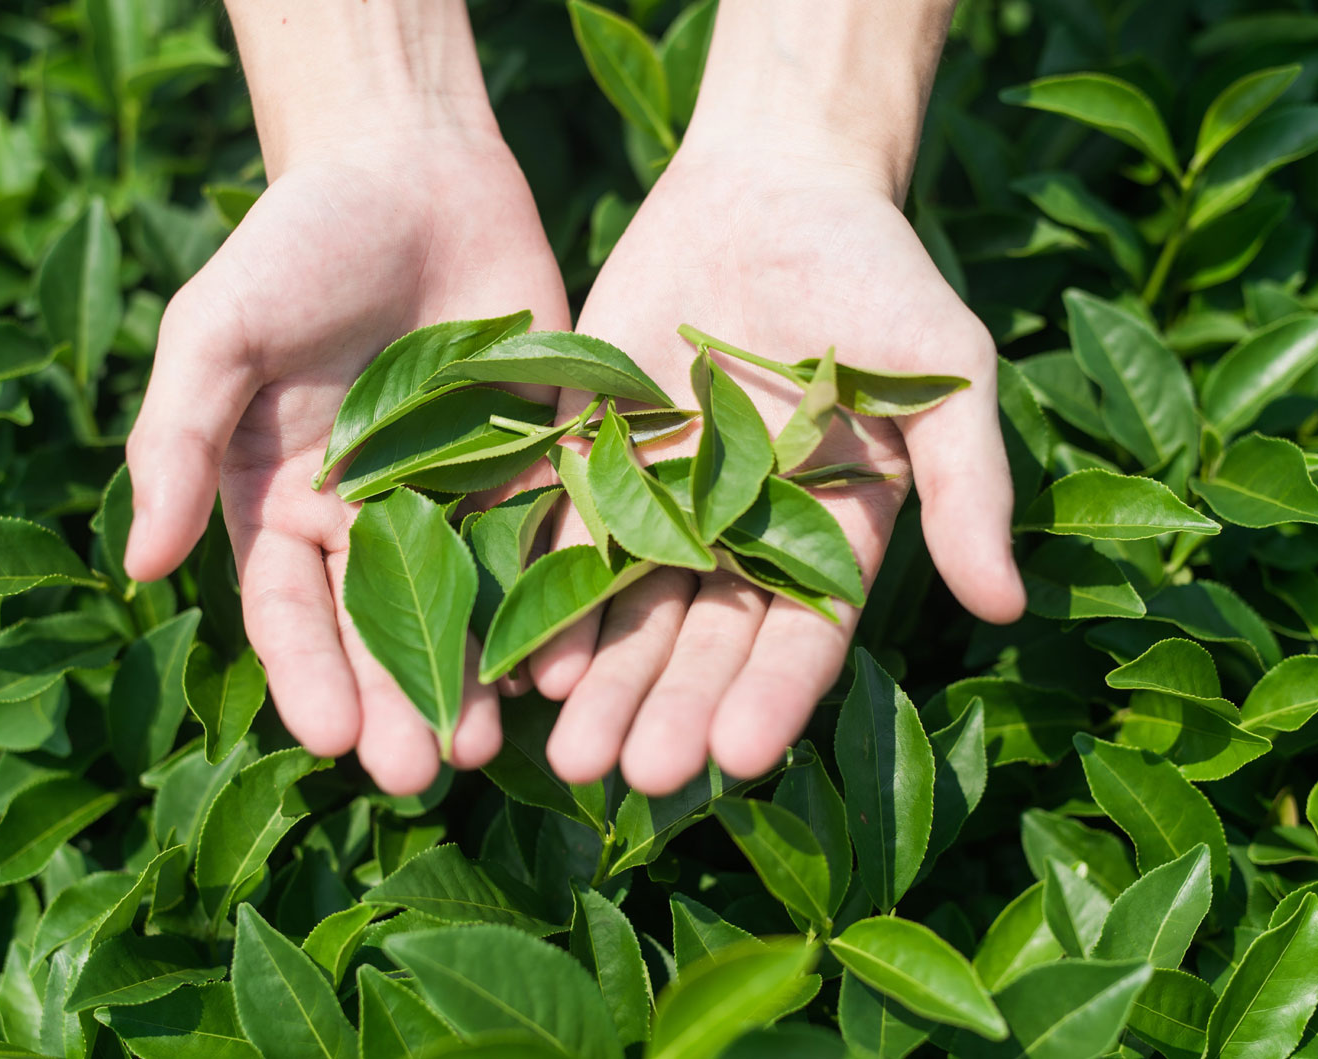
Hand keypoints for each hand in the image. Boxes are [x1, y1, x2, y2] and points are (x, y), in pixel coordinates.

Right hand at [124, 132, 569, 794]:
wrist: (411, 170)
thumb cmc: (294, 247)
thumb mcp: (216, 334)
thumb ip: (176, 443)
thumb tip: (139, 568)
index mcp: (283, 506)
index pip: (288, 614)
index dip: (306, 676)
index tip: (328, 737)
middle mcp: (370, 521)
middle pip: (382, 631)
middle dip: (397, 703)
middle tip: (420, 772)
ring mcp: (458, 498)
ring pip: (468, 607)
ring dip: (477, 677)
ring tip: (491, 746)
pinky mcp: (534, 465)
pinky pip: (545, 543)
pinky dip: (553, 601)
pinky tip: (565, 659)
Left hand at [529, 146, 1025, 794]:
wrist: (774, 188)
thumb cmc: (878, 278)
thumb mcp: (942, 372)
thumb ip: (965, 484)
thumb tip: (1006, 606)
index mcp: (827, 536)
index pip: (800, 635)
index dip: (771, 696)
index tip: (739, 758)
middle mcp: (738, 539)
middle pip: (701, 641)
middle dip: (667, 708)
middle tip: (632, 778)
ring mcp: (660, 501)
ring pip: (625, 607)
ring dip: (595, 679)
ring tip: (564, 750)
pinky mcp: (594, 454)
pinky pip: (562, 530)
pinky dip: (541, 590)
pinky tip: (515, 654)